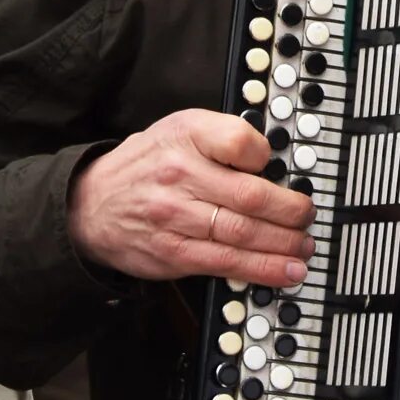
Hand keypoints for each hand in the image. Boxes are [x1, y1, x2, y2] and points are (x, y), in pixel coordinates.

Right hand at [68, 109, 315, 286]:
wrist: (91, 204)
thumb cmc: (149, 164)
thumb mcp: (182, 128)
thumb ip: (226, 137)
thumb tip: (274, 161)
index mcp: (185, 135)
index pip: (238, 141)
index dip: (267, 156)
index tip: (282, 167)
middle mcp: (178, 174)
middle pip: (249, 195)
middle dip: (290, 211)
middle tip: (307, 217)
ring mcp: (174, 217)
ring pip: (241, 233)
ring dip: (283, 244)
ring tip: (304, 248)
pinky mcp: (172, 253)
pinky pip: (224, 263)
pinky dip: (261, 269)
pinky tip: (284, 271)